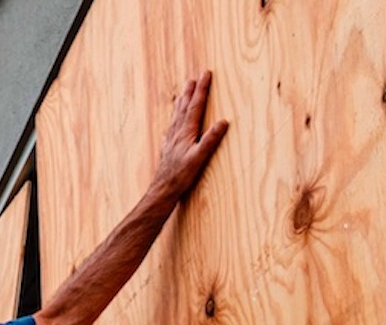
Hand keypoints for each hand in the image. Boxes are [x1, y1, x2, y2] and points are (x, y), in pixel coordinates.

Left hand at [153, 71, 228, 201]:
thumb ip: (210, 139)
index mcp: (186, 132)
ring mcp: (171, 139)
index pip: (196, 105)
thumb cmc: (181, 175)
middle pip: (185, 106)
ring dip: (182, 101)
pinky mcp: (168, 147)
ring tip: (184, 91)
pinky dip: (175, 118)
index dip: (201, 89)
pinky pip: (172, 126)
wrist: (163, 188)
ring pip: (177, 115)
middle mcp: (177, 132)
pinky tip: (174, 120)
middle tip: (194, 77)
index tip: (205, 74)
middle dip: (191, 91)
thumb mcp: (199, 158)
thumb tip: (223, 122)